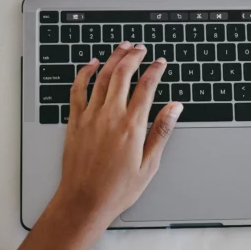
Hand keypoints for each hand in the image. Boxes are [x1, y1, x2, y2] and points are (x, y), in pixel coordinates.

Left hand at [50, 42, 182, 227]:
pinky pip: (78, 90)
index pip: (146, 87)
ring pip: (102, 77)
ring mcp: (90, 117)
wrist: (84, 201)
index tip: (160, 63)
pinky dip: (84, 73)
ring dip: (113, 59)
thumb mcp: (149, 164)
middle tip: (141, 49)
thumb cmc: (117, 189)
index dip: (155, 70)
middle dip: (134, 57)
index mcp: (132, 126)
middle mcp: (110, 116)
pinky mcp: (75, 122)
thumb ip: (161, 132)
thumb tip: (175, 108)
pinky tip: (91, 64)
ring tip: (122, 48)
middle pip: (123, 75)